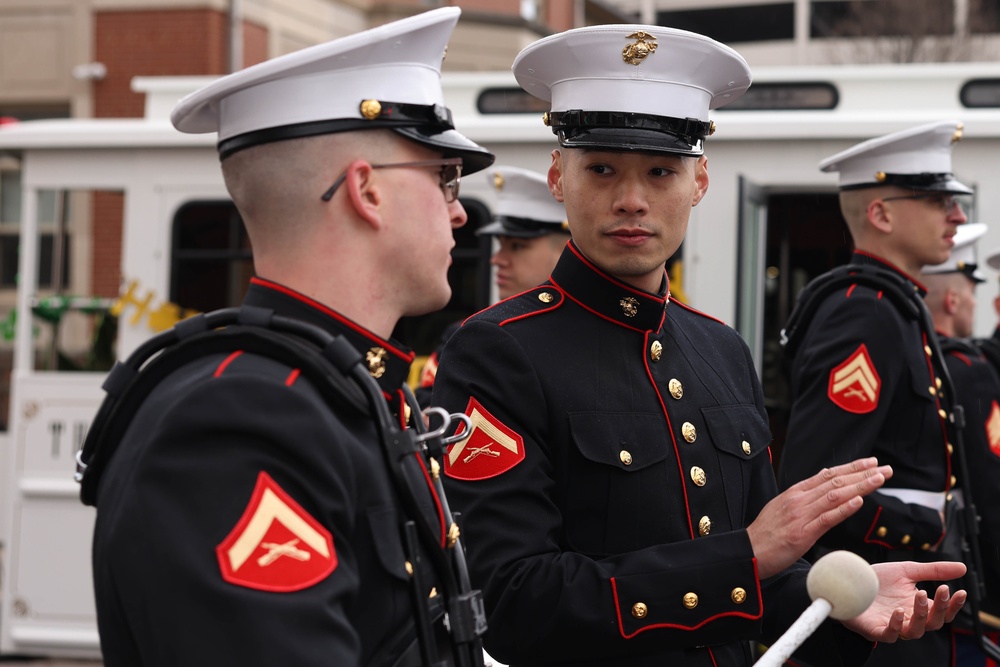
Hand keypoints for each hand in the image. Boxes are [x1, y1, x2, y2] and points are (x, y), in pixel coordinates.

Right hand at [748, 457, 890, 578]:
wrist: (749, 552)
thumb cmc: (766, 534)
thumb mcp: (783, 507)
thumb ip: (804, 495)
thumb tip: (822, 477)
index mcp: (795, 493)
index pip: (828, 475)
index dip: (851, 468)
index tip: (871, 463)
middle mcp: (799, 500)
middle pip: (835, 482)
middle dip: (862, 474)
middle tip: (885, 468)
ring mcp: (800, 516)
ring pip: (834, 496)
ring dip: (859, 486)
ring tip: (879, 479)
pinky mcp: (802, 534)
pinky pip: (826, 519)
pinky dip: (843, 509)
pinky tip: (858, 502)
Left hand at [841, 560, 966, 640]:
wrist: (848, 580)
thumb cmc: (877, 579)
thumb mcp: (907, 570)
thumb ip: (934, 571)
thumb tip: (963, 568)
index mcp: (917, 606)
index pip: (942, 611)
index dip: (953, 605)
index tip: (960, 591)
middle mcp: (908, 618)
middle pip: (933, 623)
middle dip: (940, 608)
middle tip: (941, 589)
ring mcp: (892, 625)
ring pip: (915, 630)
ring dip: (921, 614)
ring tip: (920, 594)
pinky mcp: (875, 629)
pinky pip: (890, 635)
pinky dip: (896, 625)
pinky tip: (899, 612)